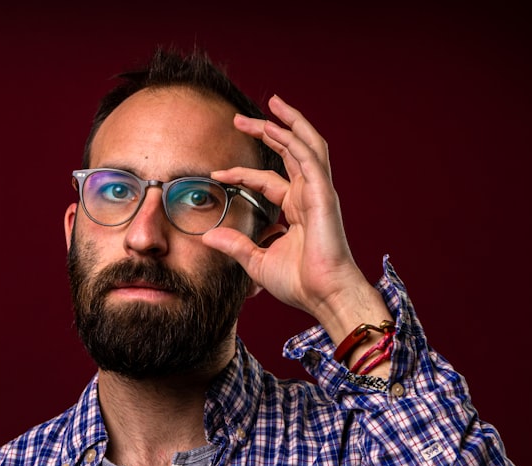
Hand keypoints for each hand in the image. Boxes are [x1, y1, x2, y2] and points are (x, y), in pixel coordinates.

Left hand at [203, 95, 387, 340]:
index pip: (267, 180)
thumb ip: (234, 245)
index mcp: (296, 209)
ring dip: (287, 122)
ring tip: (271, 103)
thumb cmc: (299, 283)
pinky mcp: (323, 194)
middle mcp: (309, 195)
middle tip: (239, 119)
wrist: (324, 295)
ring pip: (305, 145)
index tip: (216, 173)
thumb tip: (208, 237)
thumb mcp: (256, 262)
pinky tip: (278, 125)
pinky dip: (294, 138)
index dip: (241, 173)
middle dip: (266, 131)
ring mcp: (318, 192)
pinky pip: (309, 157)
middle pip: (289, 151)